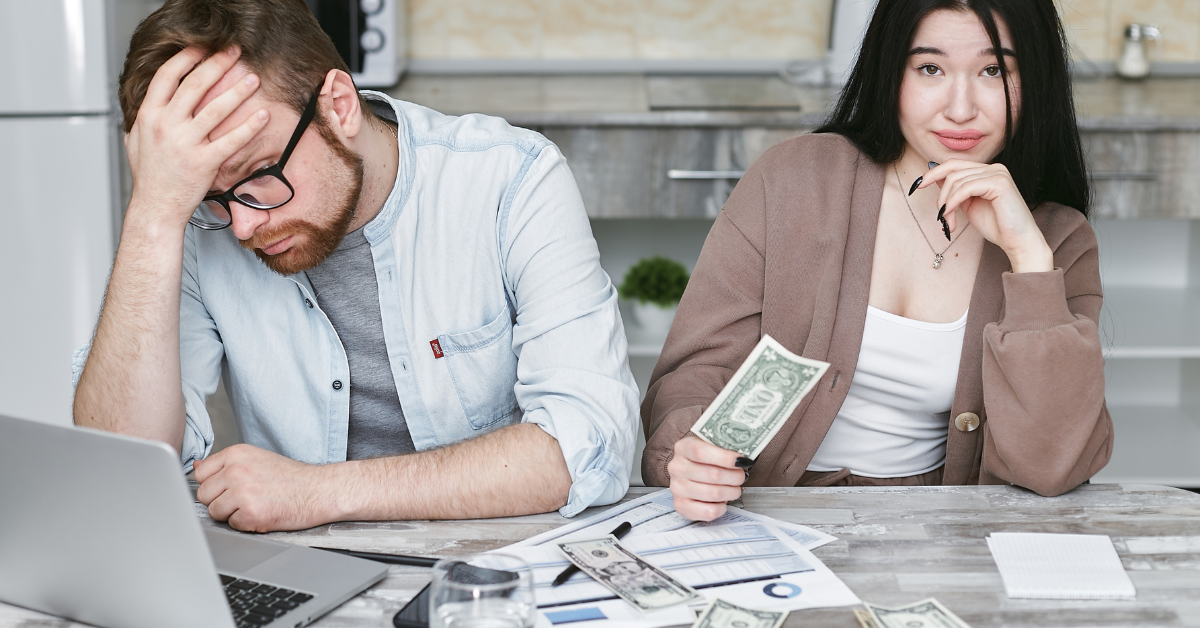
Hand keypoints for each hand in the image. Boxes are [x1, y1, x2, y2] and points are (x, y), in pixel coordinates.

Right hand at [124, 46, 269, 229]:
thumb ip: (142, 119)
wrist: (155, 207)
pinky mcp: (204, 162)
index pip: (167, 76)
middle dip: (217, 63)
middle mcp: (166, 126)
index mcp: (149, 116)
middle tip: (234, 52)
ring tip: (253, 78)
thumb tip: (149, 102)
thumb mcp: (135, 141)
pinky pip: (231, 140)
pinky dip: (249, 126)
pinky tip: (262, 115)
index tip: (202, 47)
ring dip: (237, 90)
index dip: (186, 57)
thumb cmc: (148, 177)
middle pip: (194, 84)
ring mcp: (185, 143)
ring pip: (215, 109)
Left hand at [194, 444, 340, 531]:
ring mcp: (242, 492)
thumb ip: (225, 464)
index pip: (201, 473)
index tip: (228, 487)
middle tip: (245, 498)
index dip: (213, 484)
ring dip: (232, 514)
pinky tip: (263, 513)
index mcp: (236, 454)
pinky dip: (246, 524)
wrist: (318, 490)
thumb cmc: (290, 477)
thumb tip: (197, 466)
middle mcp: (236, 470)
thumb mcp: (256, 459)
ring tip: (255, 504)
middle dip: (220, 501)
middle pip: (204, 495)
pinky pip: (232, 525)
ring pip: (215, 512)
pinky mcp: (250, 513)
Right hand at [667, 436, 746, 521]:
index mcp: (683, 448)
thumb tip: (743, 458)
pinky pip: (709, 511)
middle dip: (735, 477)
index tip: (741, 460)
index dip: (725, 458)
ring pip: (714, 493)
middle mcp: (677, 468)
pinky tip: (723, 501)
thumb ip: (725, 448)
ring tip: (734, 488)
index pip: (701, 452)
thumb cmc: (704, 460)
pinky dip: (722, 507)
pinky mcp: (681, 506)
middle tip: (741, 475)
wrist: (689, 474)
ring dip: (731, 492)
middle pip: (712, 474)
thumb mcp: (711, 446)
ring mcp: (677, 488)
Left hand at [918, 160, 1053, 272]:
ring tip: (948, 222)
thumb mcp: (968, 205)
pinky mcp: (999, 182)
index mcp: (987, 171)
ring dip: (946, 204)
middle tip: (937, 214)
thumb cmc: (996, 225)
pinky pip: (965, 188)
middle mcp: (994, 168)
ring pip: (957, 180)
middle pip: (953, 170)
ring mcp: (998, 173)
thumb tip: (934, 177)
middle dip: (939, 192)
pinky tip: (951, 216)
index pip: (955, 164)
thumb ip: (954, 190)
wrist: (1018, 241)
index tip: (918, 185)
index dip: (934, 173)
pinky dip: (953, 202)